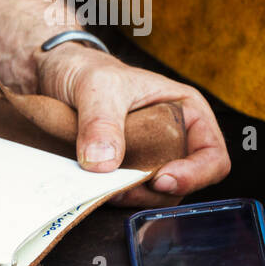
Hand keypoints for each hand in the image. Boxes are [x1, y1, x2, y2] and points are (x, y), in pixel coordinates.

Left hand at [34, 44, 230, 206]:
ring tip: (102, 185)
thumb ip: (101, 121)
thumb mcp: (96, 87)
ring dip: (130, 196)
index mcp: (186, 112)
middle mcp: (173, 139)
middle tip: (120, 188)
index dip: (194, 175)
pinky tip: (93, 187)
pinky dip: (112, 196)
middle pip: (182, 184)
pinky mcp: (120, 170)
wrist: (51, 74)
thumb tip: (104, 163)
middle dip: (153, 191)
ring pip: (153, 194)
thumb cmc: (85, 69)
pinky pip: (126, 194)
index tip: (160, 180)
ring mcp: (146, 157)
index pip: (212, 156)